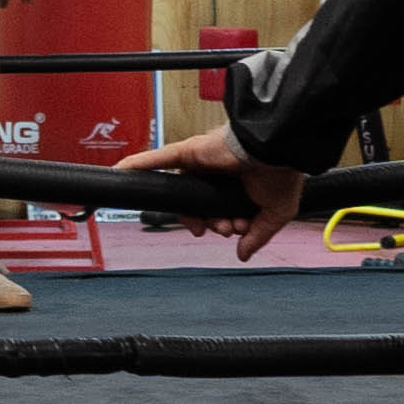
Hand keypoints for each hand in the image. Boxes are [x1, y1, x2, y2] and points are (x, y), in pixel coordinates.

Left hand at [113, 124, 307, 258]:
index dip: (221, 225)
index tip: (235, 230)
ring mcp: (199, 163)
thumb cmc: (282, 174)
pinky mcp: (187, 152)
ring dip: (189, 214)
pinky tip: (121, 172)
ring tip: (205, 225)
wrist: (277, 149)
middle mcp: (215, 175)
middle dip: (208, 223)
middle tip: (223, 228)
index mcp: (235, 186)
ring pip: (181, 192)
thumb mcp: (275, 214)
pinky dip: (138, 164)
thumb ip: (257, 236)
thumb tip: (243, 255)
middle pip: (197, 205)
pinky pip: (157, 159)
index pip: (216, 210)